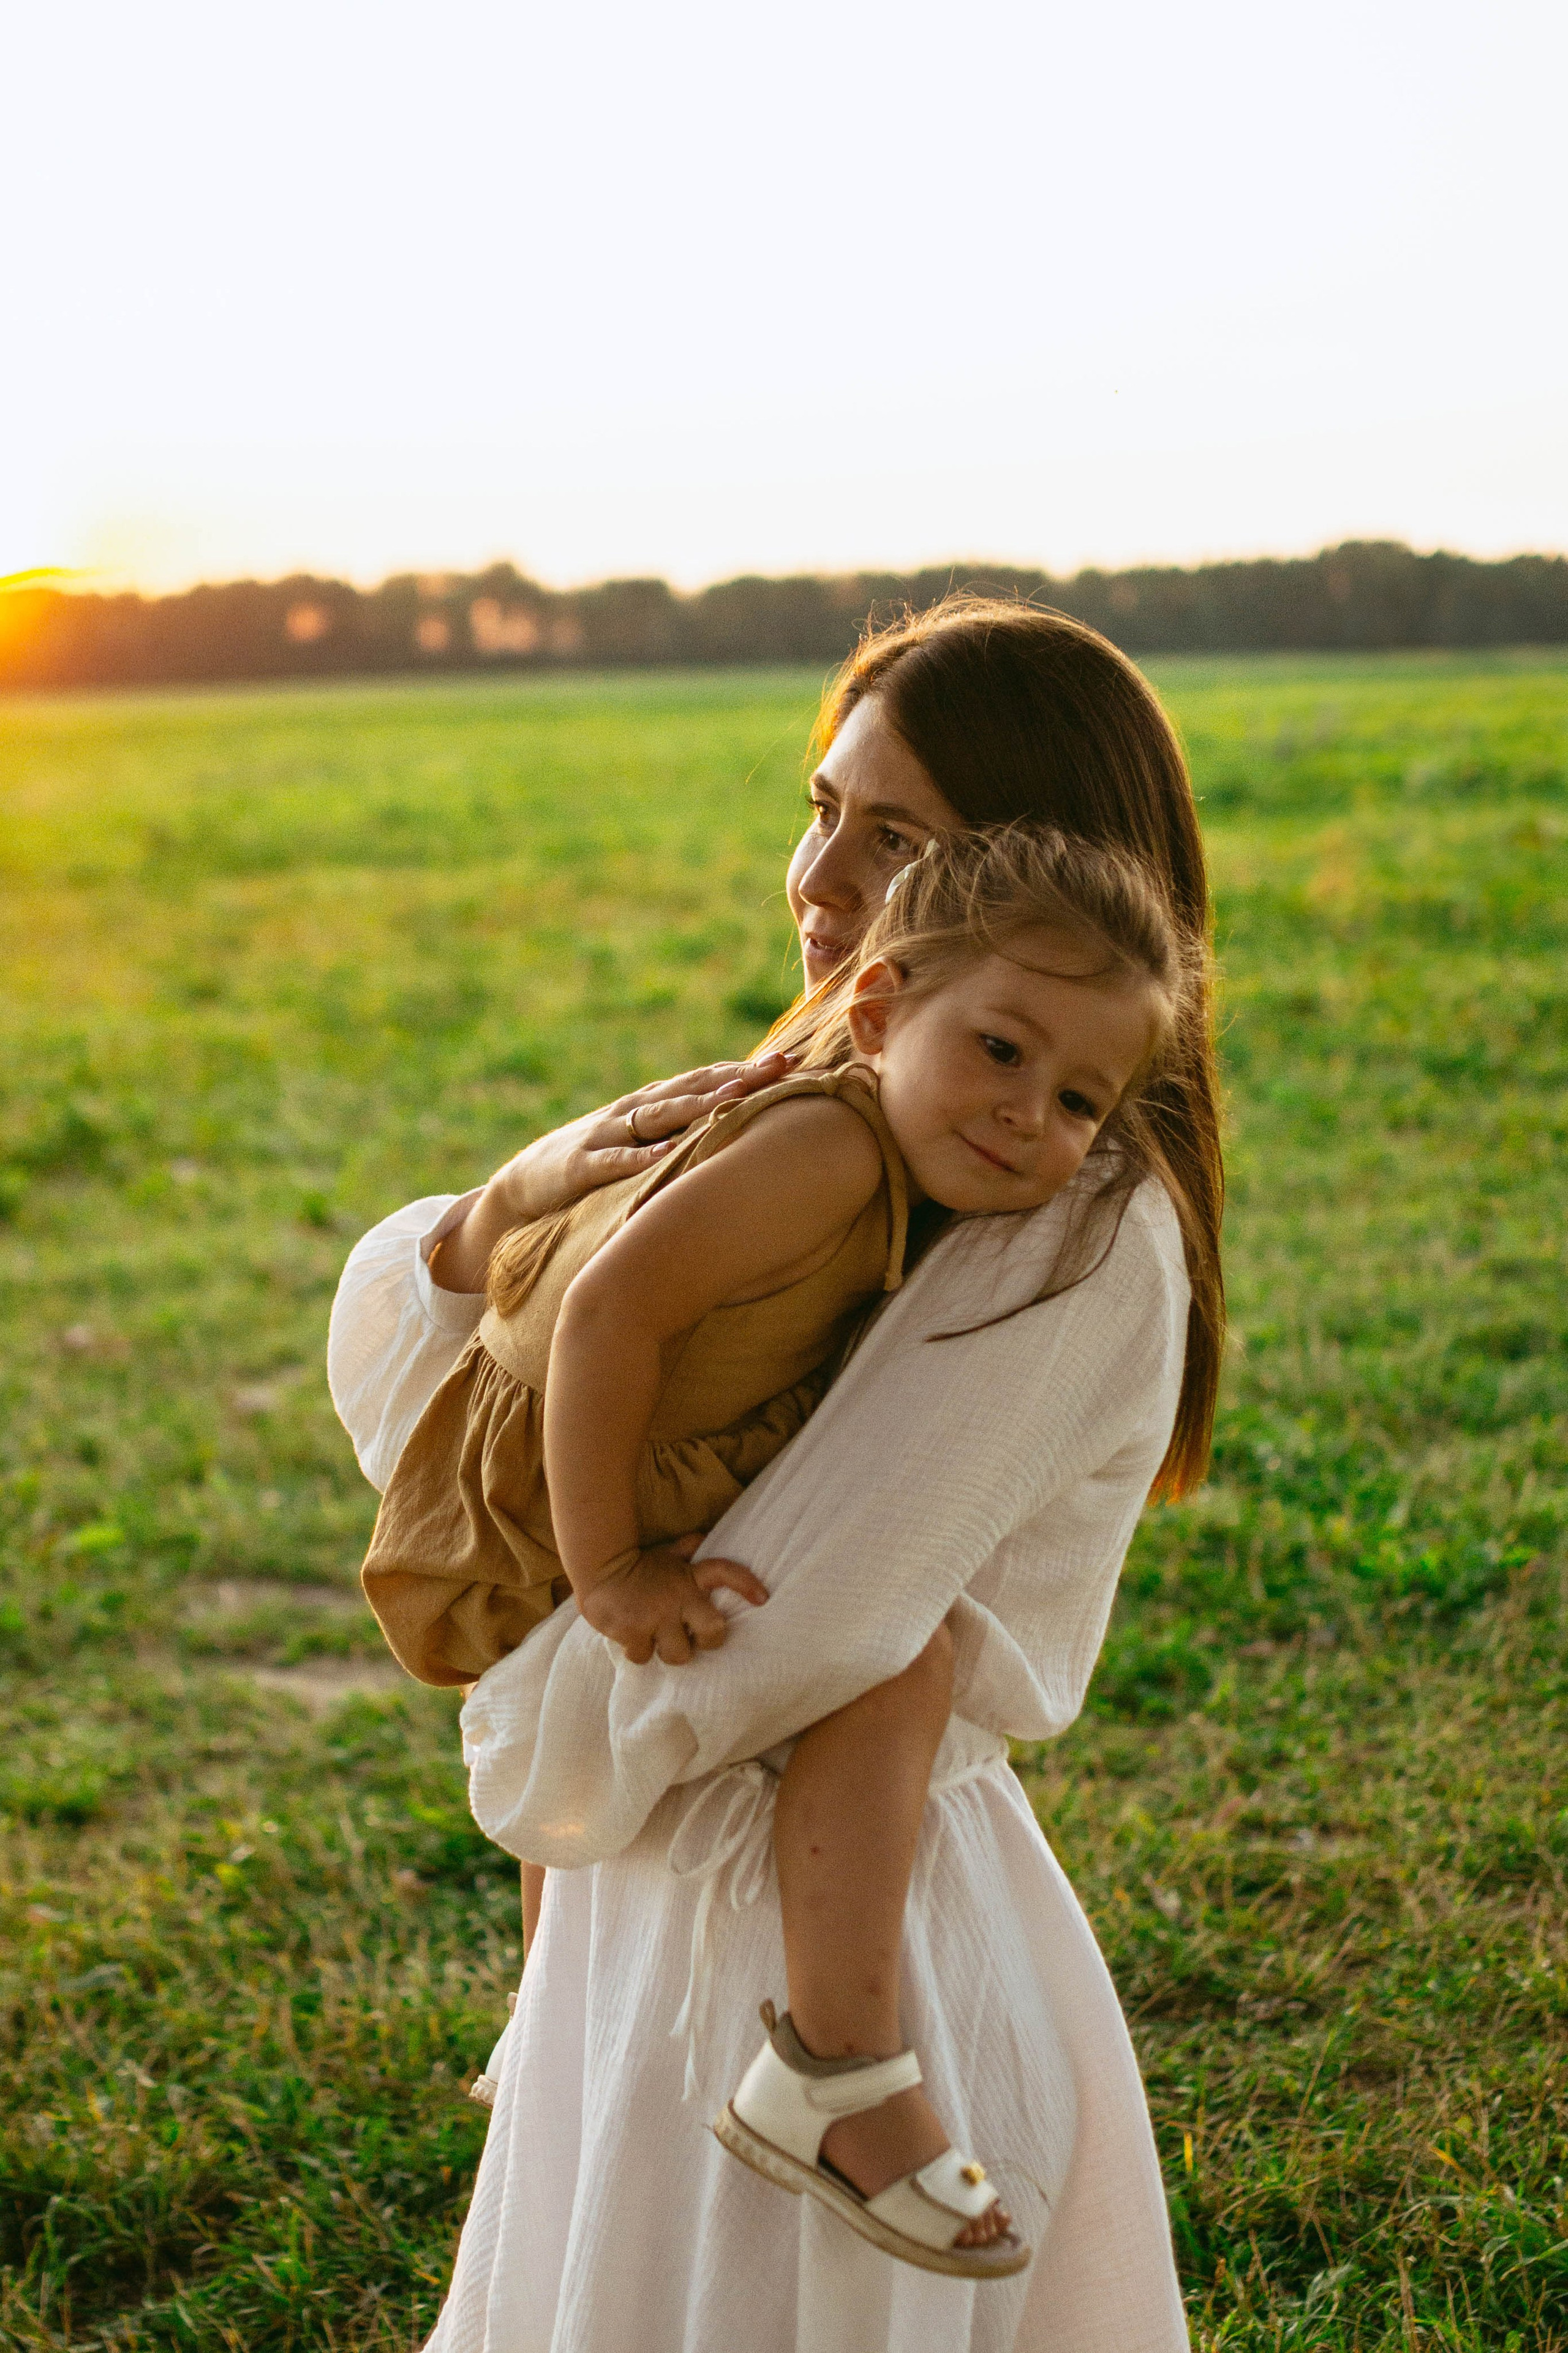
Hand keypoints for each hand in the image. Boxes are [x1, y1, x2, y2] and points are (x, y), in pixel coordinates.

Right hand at [429, 1054, 795, 1291]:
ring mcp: (606, 1135)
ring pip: (659, 1115)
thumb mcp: (640, 1143)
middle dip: (737, 1076)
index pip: (705, 1078)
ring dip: (698, 1104)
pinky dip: (640, 1156)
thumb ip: (681, 1131)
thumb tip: (737, 1128)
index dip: (746, 1070)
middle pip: (692, 1087)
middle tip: (780, 1066)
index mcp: (651, 1104)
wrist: (524, 1186)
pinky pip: (615, 1161)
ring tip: (735, 1095)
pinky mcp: (581, 1166)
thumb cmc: (594, 1163)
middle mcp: (633, 1111)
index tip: (791, 1063)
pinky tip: (667, 1153)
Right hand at [577, 1537, 768, 1665]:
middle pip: (713, 1632)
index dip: (745, 1583)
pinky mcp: (632, 1631)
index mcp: (689, 1577)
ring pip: (679, 1654)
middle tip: (693, 1637)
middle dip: (708, 1640)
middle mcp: (677, 1597)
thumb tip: (702, 1538)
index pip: (724, 1572)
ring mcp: (655, 1616)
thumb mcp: (664, 1555)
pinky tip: (630, 1634)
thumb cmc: (637, 1566)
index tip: (762, 1597)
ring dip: (668, 1649)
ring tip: (656, 1636)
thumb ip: (685, 1550)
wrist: (597, 1567)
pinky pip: (644, 1656)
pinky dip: (638, 1649)